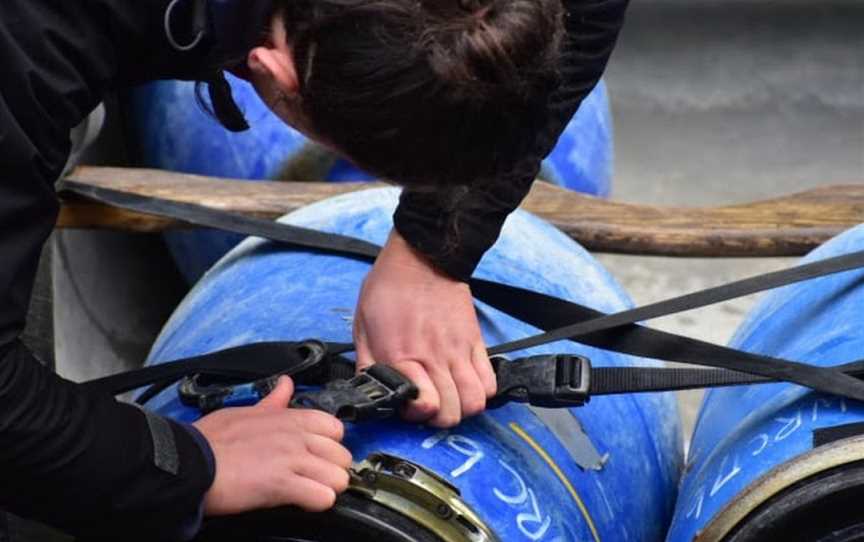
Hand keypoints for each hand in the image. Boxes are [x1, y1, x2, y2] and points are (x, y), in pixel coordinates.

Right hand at [193, 377, 351, 514]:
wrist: (189, 463)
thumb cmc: (211, 440)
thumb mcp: (245, 411)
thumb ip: (272, 402)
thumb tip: (286, 384)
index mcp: (290, 418)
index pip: (336, 428)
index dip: (329, 446)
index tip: (317, 456)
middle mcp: (297, 436)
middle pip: (343, 456)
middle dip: (331, 471)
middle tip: (312, 478)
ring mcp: (292, 459)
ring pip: (339, 478)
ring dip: (327, 488)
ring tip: (308, 492)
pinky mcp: (283, 484)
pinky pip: (322, 498)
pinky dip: (317, 503)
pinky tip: (302, 502)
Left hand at [353, 230, 496, 427]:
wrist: (422, 257)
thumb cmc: (388, 290)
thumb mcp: (362, 327)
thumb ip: (367, 365)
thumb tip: (371, 393)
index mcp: (402, 356)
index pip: (424, 406)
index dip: (416, 415)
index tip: (409, 405)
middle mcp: (434, 358)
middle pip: (453, 413)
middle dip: (439, 418)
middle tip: (429, 404)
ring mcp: (459, 351)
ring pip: (475, 402)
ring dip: (462, 408)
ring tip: (449, 397)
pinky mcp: (476, 342)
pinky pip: (490, 381)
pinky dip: (481, 391)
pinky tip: (465, 384)